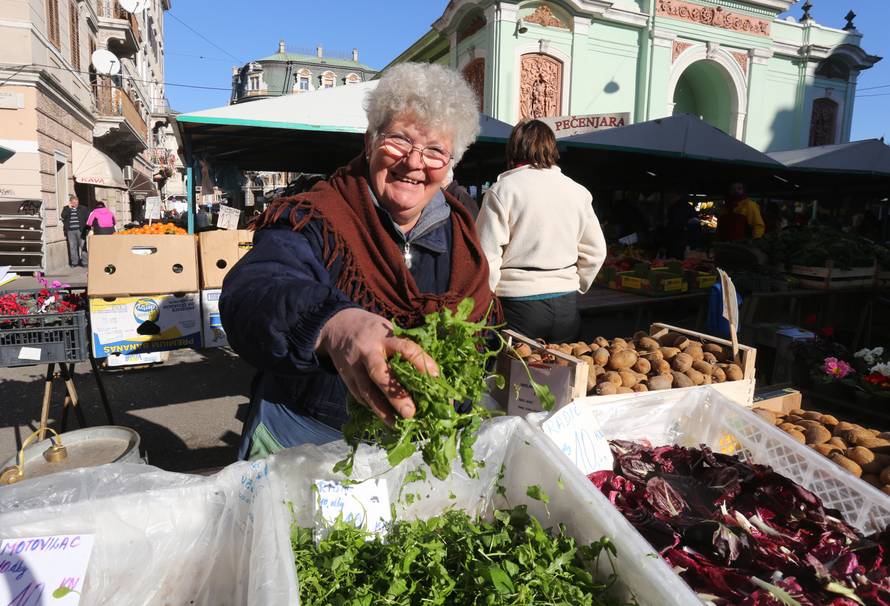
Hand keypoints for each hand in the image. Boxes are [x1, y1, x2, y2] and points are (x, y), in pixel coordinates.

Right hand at [317, 308, 437, 425]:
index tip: (436, 376)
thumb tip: (430, 374)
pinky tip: (385, 417)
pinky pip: (360, 396)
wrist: (338, 326)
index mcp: (384, 337)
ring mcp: (354, 366)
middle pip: (380, 374)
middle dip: (396, 395)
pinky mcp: (346, 378)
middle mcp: (368, 352)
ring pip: (367, 391)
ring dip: (382, 410)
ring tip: (396, 424)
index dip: (421, 362)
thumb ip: (404, 348)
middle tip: (410, 412)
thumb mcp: (388, 330)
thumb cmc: (373, 330)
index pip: (405, 348)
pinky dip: (372, 407)